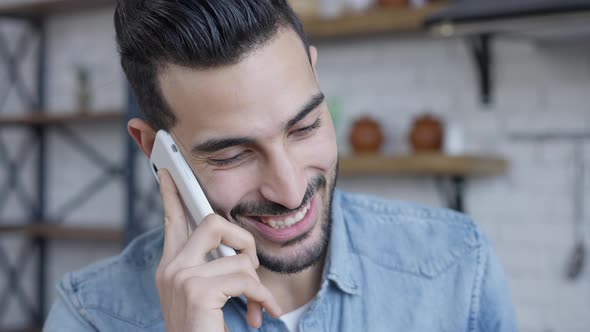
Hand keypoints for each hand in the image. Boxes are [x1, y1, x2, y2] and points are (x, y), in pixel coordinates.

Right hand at [155, 169, 281, 330]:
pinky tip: (262, 315)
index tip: (168, 170)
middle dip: (241, 239)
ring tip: (257, 303)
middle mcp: (170, 269)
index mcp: (171, 268)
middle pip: (210, 221)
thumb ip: (213, 269)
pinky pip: (246, 278)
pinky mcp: (196, 291)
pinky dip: (263, 298)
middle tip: (249, 265)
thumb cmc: (206, 330)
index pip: (172, 221)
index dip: (172, 195)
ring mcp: (180, 278)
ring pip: (238, 254)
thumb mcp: (206, 297)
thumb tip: (238, 251)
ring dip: (257, 282)